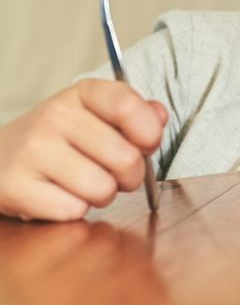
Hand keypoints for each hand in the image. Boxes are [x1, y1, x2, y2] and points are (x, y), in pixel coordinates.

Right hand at [0, 79, 166, 220]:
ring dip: (101, 196)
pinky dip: (73, 210)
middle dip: (129, 176)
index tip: (147, 144)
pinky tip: (58, 196)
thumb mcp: (96, 117)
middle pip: (125, 158)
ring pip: (102, 189)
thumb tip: (159, 115)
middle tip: (112, 174)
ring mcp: (32, 150)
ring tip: (83, 184)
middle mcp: (54, 116)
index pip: (128, 106)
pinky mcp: (15, 185)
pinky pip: (73, 210)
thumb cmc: (61, 140)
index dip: (149, 133)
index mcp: (81, 94)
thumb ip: (134, 115)